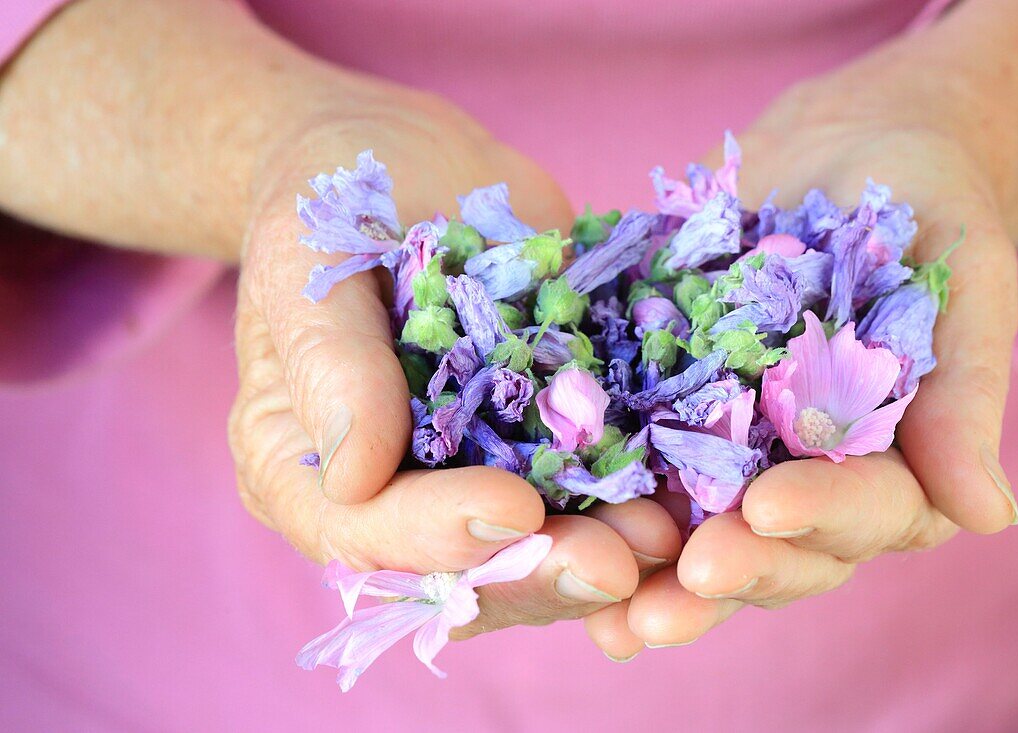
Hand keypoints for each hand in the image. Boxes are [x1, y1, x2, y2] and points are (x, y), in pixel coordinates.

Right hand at [229, 97, 682, 637]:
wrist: (415, 163)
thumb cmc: (336, 195)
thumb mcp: (310, 255)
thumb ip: (330, 364)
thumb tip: (353, 477)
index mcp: (306, 469)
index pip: (363, 532)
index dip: (436, 535)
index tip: (513, 508)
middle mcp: (390, 492)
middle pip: (456, 570)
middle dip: (539, 571)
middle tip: (617, 563)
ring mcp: (469, 471)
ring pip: (531, 550)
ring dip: (599, 552)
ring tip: (665, 535)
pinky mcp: (538, 441)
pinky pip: (583, 489)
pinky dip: (633, 498)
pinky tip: (686, 495)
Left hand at [586, 61, 1017, 658]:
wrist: (836, 154)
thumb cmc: (921, 205)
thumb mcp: (960, 279)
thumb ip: (965, 391)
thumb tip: (988, 514)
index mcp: (898, 465)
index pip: (869, 511)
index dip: (822, 516)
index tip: (767, 508)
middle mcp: (812, 480)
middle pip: (780, 552)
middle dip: (735, 569)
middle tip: (684, 581)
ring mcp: (737, 458)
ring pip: (701, 537)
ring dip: (659, 579)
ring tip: (615, 617)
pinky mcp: (671, 422)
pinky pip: (635, 474)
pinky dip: (601, 513)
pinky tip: (552, 543)